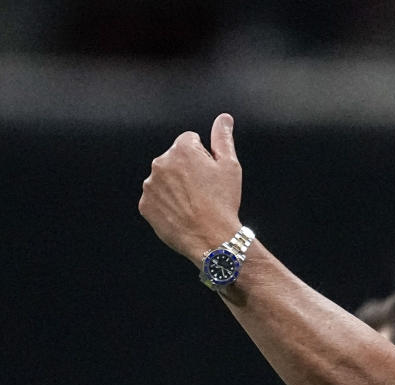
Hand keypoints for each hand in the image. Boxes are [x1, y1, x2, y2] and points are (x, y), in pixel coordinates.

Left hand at [139, 113, 242, 264]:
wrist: (211, 237)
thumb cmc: (223, 202)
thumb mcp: (230, 166)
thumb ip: (223, 137)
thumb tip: (224, 118)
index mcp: (181, 149)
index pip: (190, 141)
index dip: (204, 157)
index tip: (210, 174)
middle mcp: (160, 163)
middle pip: (175, 159)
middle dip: (187, 170)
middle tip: (204, 191)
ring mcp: (150, 185)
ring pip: (164, 179)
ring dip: (175, 187)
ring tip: (193, 204)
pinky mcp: (145, 205)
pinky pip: (156, 199)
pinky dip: (167, 204)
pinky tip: (182, 213)